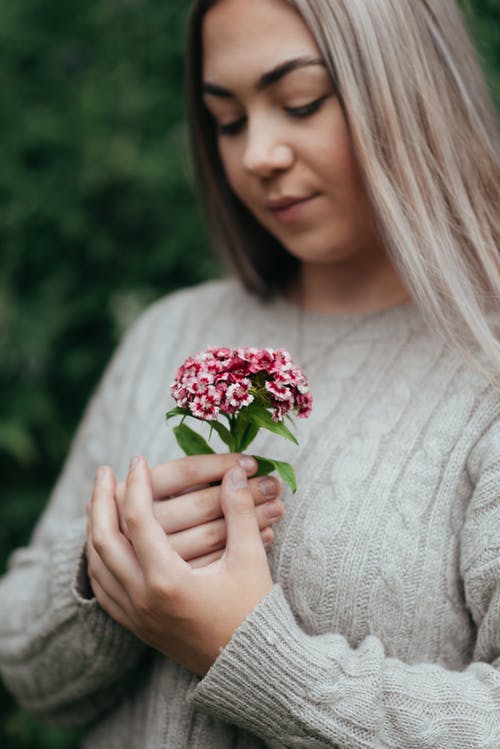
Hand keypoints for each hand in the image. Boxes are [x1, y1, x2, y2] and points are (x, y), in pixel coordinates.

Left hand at [86, 456, 273, 674]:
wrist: (248, 667)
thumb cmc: (253, 612)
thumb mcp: (249, 560)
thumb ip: (240, 512)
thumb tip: (235, 472)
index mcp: (168, 581)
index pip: (138, 520)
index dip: (138, 485)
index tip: (139, 459)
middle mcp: (143, 599)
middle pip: (103, 540)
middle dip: (101, 501)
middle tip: (105, 473)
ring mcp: (136, 616)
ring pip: (98, 564)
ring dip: (95, 528)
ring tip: (100, 501)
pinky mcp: (137, 626)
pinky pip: (104, 588)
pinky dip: (99, 560)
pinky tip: (105, 544)